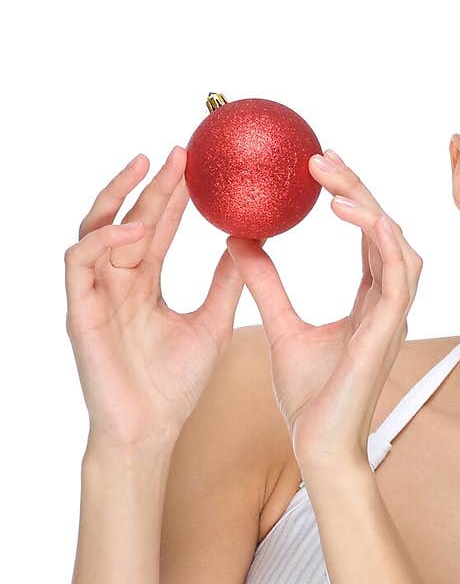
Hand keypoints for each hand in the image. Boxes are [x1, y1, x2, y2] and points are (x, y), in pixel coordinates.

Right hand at [64, 147, 253, 451]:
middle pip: (128, 216)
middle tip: (180, 151)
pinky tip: (137, 228)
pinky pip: (80, 260)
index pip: (156, 225)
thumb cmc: (175, 385)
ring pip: (94, 226)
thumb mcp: (213, 323)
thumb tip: (255, 241)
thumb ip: (228, 283)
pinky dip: (105, 238)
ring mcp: (94, 293)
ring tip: (147, 167)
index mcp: (142, 282)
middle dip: (152, 183)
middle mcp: (115, 281)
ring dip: (119, 195)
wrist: (150, 431)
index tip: (198, 164)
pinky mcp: (79, 310)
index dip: (173, 194)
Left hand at [225, 150, 422, 474]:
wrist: (318, 446)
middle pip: (385, 231)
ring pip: (398, 246)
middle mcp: (386, 306)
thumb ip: (265, 282)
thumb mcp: (279, 326)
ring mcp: (392, 319)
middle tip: (321, 158)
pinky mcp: (386, 334)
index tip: (318, 167)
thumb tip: (237, 239)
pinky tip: (357, 215)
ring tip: (334, 182)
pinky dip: (381, 241)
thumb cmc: (307, 398)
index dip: (350, 197)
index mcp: (368, 303)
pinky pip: (396, 276)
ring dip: (370, 208)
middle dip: (358, 189)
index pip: (368, 237)